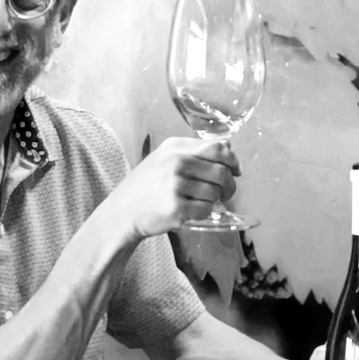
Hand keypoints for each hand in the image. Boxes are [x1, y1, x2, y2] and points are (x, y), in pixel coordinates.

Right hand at [107, 137, 239, 242]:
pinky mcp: (176, 207)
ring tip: (198, 201)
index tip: (236, 170)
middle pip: (221, 171)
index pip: (217, 148)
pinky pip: (206, 209)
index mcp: (175, 147)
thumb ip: (194, 151)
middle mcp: (176, 162)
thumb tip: (228, 147)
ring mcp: (175, 185)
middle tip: (226, 193)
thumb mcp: (165, 158)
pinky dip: (204, 212)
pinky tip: (191, 211)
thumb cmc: (146, 186)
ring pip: (215, 192)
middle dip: (229, 185)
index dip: (233, 160)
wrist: (122, 212)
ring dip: (213, 200)